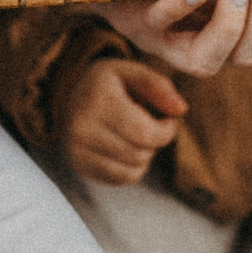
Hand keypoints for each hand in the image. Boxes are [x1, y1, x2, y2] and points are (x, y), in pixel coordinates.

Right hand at [63, 57, 186, 184]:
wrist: (70, 96)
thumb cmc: (108, 84)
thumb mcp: (132, 72)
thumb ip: (159, 86)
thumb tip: (181, 109)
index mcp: (98, 100)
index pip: (145, 133)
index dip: (166, 131)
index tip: (168, 120)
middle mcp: (82, 127)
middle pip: (139, 154)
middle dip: (154, 143)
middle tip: (149, 125)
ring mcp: (77, 149)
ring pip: (132, 171)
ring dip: (145, 156)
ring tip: (135, 136)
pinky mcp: (78, 164)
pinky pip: (121, 179)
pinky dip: (132, 168)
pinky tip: (125, 148)